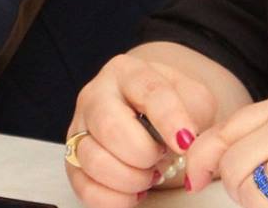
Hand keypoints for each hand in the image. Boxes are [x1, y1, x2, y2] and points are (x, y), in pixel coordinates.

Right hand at [65, 51, 218, 205]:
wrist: (153, 120)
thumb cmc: (172, 109)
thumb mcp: (193, 99)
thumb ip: (195, 112)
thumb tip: (185, 141)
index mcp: (127, 72)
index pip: (148, 91)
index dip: (170, 119)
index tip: (185, 142)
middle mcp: (96, 96)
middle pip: (110, 126)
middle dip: (144, 153)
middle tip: (161, 159)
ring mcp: (79, 128)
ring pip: (93, 160)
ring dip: (130, 178)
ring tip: (148, 176)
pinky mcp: (72, 161)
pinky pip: (84, 187)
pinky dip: (114, 198)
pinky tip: (133, 192)